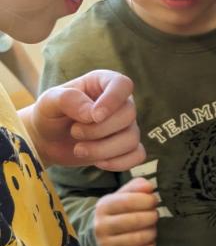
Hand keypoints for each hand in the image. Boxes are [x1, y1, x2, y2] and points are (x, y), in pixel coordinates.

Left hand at [25, 71, 143, 169]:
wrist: (47, 140)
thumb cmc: (50, 114)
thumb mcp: (50, 101)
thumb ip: (68, 100)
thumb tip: (91, 114)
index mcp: (103, 83)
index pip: (123, 85)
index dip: (113, 100)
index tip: (94, 116)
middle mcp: (120, 103)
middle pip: (128, 115)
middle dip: (99, 130)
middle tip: (74, 132)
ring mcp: (125, 126)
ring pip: (132, 138)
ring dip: (103, 149)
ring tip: (79, 150)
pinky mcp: (126, 147)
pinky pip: (137, 155)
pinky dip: (119, 162)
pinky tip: (98, 162)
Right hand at [93, 177, 158, 245]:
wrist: (98, 237)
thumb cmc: (117, 212)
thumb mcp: (122, 196)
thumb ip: (136, 187)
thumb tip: (149, 187)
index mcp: (103, 207)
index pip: (128, 202)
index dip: (146, 200)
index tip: (154, 201)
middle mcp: (101, 227)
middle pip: (135, 220)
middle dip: (151, 217)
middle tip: (154, 215)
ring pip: (138, 239)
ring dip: (151, 232)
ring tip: (152, 228)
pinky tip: (149, 242)